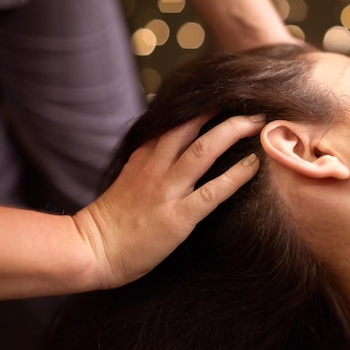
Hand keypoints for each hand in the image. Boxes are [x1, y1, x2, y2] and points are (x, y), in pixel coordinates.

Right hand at [73, 114, 263, 288]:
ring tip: (257, 124)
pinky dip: (235, 176)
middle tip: (249, 106)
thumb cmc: (112, 219)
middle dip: (222, 111)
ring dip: (233, 132)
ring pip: (203, 150)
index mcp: (144, 156)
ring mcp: (167, 191)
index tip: (225, 99)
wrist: (92, 250)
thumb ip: (149, 158)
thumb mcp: (128, 177)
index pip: (175, 121)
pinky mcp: (178, 217)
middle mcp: (156, 167)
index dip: (201, 107)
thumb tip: (167, 141)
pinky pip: (212, 192)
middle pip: (190, 126)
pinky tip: (253, 165)